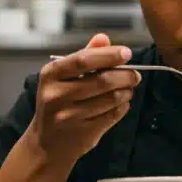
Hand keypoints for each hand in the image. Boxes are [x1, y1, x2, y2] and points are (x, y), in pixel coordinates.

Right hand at [25, 33, 139, 164]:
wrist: (46, 143)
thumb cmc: (57, 103)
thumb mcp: (62, 77)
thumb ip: (84, 56)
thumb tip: (103, 38)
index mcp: (51, 75)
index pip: (83, 60)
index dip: (108, 55)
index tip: (127, 53)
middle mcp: (56, 95)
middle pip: (101, 81)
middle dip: (125, 75)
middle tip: (135, 74)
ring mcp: (69, 116)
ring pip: (110, 99)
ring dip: (126, 92)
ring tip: (128, 88)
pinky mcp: (83, 133)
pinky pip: (112, 115)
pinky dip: (123, 107)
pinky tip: (122, 103)